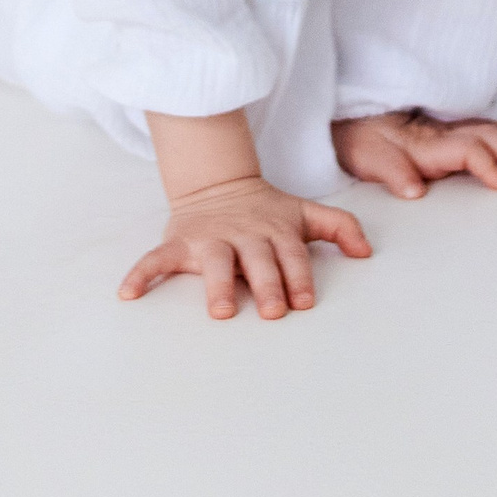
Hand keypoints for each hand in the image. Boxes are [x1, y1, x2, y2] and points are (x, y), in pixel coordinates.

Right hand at [119, 177, 372, 320]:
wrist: (218, 185)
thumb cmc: (267, 211)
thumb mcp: (304, 213)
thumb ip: (339, 227)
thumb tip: (367, 252)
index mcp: (275, 231)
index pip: (291, 256)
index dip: (298, 277)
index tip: (302, 301)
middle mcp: (244, 235)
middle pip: (257, 262)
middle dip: (265, 284)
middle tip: (272, 311)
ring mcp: (210, 239)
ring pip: (215, 262)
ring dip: (216, 285)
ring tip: (220, 310)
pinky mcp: (180, 242)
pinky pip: (157, 259)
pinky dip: (142, 273)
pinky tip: (129, 294)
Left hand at [331, 108, 496, 198]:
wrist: (348, 117)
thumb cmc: (359, 141)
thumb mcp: (367, 158)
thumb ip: (391, 171)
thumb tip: (414, 190)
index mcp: (428, 143)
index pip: (468, 151)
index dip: (490, 165)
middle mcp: (443, 133)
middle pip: (489, 138)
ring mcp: (447, 129)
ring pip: (491, 132)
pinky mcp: (446, 130)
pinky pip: (484, 127)